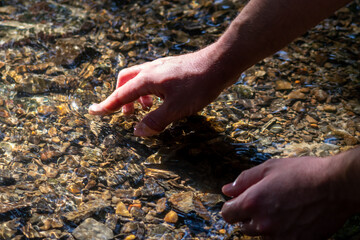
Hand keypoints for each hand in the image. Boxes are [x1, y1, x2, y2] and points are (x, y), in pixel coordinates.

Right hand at [89, 45, 232, 135]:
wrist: (220, 63)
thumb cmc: (199, 85)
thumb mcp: (176, 109)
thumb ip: (155, 121)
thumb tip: (137, 131)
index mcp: (147, 80)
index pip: (120, 95)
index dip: (106, 106)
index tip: (92, 112)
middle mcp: (151, 70)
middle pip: (125, 82)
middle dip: (120, 98)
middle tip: (124, 114)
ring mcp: (161, 67)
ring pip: (138, 79)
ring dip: (136, 95)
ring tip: (143, 110)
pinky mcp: (171, 68)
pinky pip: (152, 78)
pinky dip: (148, 91)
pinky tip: (161, 100)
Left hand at [221, 155, 355, 239]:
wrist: (335, 186)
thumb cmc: (302, 173)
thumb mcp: (269, 168)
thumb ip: (244, 180)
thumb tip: (227, 190)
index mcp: (252, 203)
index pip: (227, 214)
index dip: (231, 206)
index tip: (239, 202)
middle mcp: (263, 224)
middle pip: (244, 226)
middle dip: (249, 215)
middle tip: (266, 201)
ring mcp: (280, 237)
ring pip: (262, 234)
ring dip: (265, 224)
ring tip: (282, 208)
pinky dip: (282, 232)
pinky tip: (293, 218)